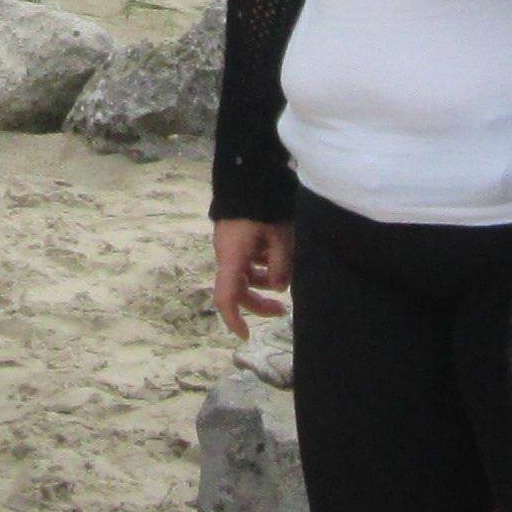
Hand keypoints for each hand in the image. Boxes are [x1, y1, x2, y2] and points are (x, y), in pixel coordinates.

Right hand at [212, 219, 293, 339]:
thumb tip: (278, 287)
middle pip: (238, 291)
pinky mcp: (235, 237)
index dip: (234, 320)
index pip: (226, 298)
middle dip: (259, 303)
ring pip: (243, 276)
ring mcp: (229, 246)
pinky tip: (277, 256)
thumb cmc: (263, 208)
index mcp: (232, 258)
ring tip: (284, 277)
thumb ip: (280, 266)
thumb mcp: (279, 238)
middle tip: (283, 311)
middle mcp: (226, 256)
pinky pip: (246, 260)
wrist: (248, 175)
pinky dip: (260, 265)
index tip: (246, 336)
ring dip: (263, 282)